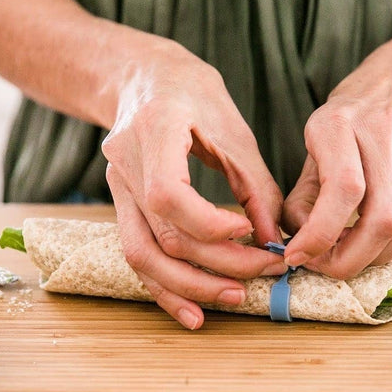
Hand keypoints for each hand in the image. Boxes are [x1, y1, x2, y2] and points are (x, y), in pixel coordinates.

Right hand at [102, 38, 285, 328]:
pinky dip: (167, 287)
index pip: (168, 197)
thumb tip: (274, 240)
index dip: (211, 225)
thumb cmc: (195, 97)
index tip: (250, 232)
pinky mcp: (121, 205)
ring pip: (143, 256)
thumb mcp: (234, 132)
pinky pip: (139, 255)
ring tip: (235, 299)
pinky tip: (193, 311)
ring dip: (190, 286)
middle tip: (264, 271)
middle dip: (218, 263)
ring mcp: (116, 188)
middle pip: (164, 236)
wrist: (146, 80)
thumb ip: (255, 187)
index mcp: (154, 130)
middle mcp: (125, 164)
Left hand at [282, 30, 391, 277]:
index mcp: (338, 124)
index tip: (297, 257)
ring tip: (348, 256)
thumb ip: (302, 194)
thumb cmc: (350, 116)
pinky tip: (373, 244)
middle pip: (380, 216)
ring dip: (376, 256)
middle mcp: (381, 135)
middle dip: (348, 258)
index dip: (320, 234)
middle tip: (322, 267)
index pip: (342, 189)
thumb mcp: (314, 142)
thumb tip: (296, 242)